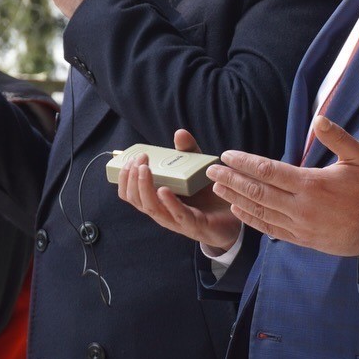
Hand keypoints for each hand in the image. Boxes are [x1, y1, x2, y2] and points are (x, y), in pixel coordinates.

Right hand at [118, 129, 242, 254]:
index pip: (130, 193)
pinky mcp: (194, 224)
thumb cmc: (209, 193)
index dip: (124, 178)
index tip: (129, 159)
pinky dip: (168, 202)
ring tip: (145, 169)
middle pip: (137, 199)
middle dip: (132, 178)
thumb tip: (179, 133)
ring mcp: (176, 220)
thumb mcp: (196, 168)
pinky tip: (164, 190)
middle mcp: (163, 211)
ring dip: (144, 188)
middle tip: (139, 160)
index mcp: (158, 200)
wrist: (234, 212)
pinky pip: (177, 215)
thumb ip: (188, 152)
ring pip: (151, 208)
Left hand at [205, 116, 358, 255]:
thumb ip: (338, 137)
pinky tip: (238, 210)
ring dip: (236, 198)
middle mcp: (301, 207)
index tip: (227, 155)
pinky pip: (270, 230)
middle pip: (257, 191)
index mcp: (311, 184)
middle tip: (210, 170)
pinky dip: (251, 219)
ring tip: (218, 187)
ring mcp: (300, 226)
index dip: (244, 162)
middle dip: (231, 179)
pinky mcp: (303, 240)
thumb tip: (318, 119)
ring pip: (260, 211)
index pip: (268, 170)